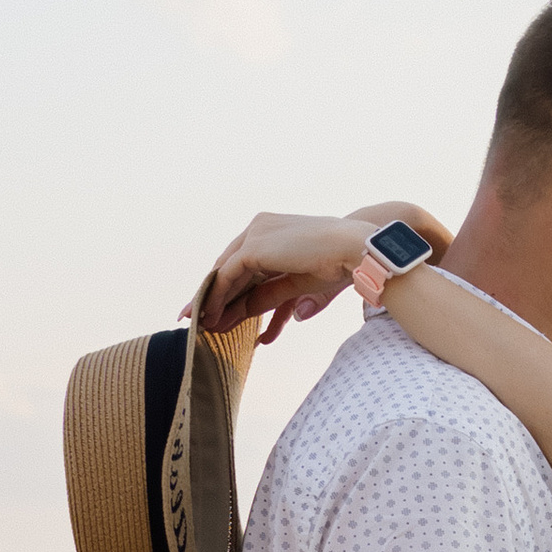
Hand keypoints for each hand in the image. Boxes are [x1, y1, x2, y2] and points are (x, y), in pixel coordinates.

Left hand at [195, 204, 452, 344]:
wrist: (357, 249)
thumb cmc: (338, 265)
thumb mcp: (297, 285)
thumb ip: (272, 296)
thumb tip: (264, 320)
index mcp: (273, 231)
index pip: (241, 261)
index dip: (226, 286)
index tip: (216, 309)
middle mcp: (260, 228)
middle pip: (227, 265)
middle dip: (211, 294)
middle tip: (195, 319)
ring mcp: (255, 234)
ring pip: (222, 271)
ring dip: (210, 299)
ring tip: (199, 324)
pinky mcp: (254, 248)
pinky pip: (227, 276)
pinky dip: (217, 297)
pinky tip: (211, 315)